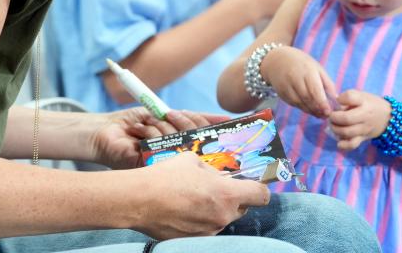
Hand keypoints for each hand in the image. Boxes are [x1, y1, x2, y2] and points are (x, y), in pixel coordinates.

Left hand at [89, 107, 225, 169]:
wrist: (107, 131)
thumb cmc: (135, 123)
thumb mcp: (167, 115)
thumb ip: (195, 118)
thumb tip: (226, 118)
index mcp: (184, 145)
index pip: (206, 136)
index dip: (205, 124)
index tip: (204, 117)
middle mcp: (178, 156)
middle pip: (196, 138)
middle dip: (182, 121)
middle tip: (167, 114)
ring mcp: (166, 163)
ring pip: (179, 139)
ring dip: (160, 125)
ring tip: (145, 125)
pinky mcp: (153, 166)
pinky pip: (163, 147)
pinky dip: (150, 132)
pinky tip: (138, 132)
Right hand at [132, 151, 269, 239]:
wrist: (140, 200)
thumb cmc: (166, 176)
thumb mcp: (193, 161)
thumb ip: (212, 170)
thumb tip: (218, 175)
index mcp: (228, 194)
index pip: (261, 195)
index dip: (260, 188)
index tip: (253, 184)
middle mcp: (223, 216)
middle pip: (242, 208)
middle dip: (234, 198)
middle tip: (216, 188)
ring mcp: (210, 231)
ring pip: (223, 218)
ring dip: (215, 209)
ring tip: (193, 198)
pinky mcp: (196, 240)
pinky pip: (207, 227)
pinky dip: (201, 219)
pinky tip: (184, 209)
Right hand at [262, 46, 335, 116]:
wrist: (276, 60)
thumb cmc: (301, 63)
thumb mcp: (317, 67)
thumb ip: (327, 83)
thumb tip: (336, 99)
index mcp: (306, 70)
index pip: (315, 90)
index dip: (322, 103)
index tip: (329, 111)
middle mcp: (295, 78)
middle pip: (307, 98)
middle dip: (317, 109)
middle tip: (326, 115)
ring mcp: (286, 86)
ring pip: (300, 103)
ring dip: (311, 111)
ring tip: (320, 114)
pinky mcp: (281, 93)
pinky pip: (293, 104)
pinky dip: (303, 108)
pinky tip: (310, 110)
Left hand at [329, 89, 392, 149]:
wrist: (387, 117)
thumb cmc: (370, 104)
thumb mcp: (361, 96)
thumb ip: (347, 99)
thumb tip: (333, 106)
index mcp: (364, 101)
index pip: (350, 97)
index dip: (340, 99)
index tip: (338, 100)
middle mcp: (365, 115)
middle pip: (346, 118)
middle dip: (333, 117)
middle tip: (331, 116)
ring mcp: (364, 128)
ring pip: (346, 132)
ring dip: (335, 129)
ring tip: (334, 125)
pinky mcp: (363, 138)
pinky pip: (352, 144)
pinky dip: (343, 144)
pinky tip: (339, 142)